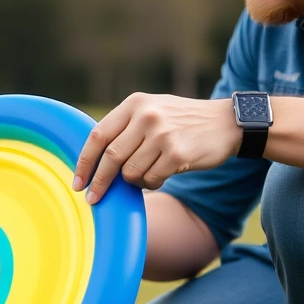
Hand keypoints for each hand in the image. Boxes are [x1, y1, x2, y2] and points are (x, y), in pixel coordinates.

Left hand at [73, 93, 241, 202]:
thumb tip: (92, 161)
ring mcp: (162, 135)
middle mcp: (146, 116)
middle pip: (111, 158)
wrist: (226, 123)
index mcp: (134, 104)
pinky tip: (163, 175)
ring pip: (130, 172)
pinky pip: (151, 180)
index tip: (78, 182)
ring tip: (148, 173)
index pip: (98, 136)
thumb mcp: (151, 110)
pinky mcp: (177, 154)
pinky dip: (151, 184)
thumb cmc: (182, 121)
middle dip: (99, 182)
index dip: (84, 162)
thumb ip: (124, 127)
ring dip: (135, 181)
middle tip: (93, 199)